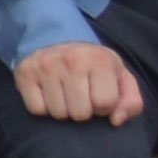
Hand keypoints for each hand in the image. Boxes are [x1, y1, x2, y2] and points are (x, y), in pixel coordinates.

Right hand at [14, 38, 145, 124]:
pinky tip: (48, 93)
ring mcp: (46, 66)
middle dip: (82, 110)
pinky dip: (43, 107)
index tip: (98, 95)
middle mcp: (72, 60)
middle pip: (80, 113)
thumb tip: (116, 120)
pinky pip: (37, 109)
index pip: (105, 104)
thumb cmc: (92, 64)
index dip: (104, 106)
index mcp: (100, 60)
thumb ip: (131, 101)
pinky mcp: (26, 73)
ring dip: (63, 110)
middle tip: (80, 95)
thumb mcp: (119, 76)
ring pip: (58, 114)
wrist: (55, 37)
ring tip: (64, 94)